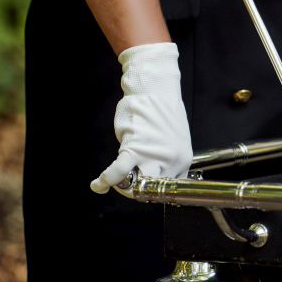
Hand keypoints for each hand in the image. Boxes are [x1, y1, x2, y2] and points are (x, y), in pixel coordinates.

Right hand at [90, 42, 192, 193]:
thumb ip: (166, 160)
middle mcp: (172, 161)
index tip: (142, 187)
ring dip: (122, 188)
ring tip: (114, 182)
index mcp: (183, 160)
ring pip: (136, 187)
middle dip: (137, 191)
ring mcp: (154, 157)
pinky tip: (99, 184)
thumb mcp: (172, 141)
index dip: (152, 190)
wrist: (154, 90)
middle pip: (152, 192)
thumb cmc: (161, 112)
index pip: (169, 189)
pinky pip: (118, 172)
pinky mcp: (134, 148)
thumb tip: (154, 174)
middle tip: (127, 185)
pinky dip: (106, 180)